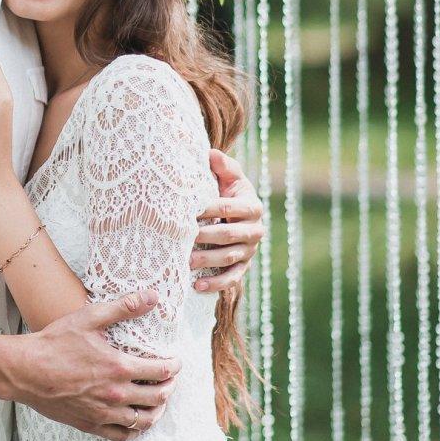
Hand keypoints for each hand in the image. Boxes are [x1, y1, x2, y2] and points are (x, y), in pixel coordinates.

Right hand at [7, 291, 179, 440]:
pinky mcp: (90, 425)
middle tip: (169, 379)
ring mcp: (104, 413)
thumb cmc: (55, 342)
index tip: (175, 361)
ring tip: (157, 401)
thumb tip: (151, 297)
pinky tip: (135, 420)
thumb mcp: (89, 318)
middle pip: (158, 398)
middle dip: (169, 387)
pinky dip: (134, 430)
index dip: (174, 366)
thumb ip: (123, 307)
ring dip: (157, 411)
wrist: (25, 370)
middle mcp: (116, 394)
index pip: (162, 371)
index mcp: (119, 368)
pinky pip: (122, 436)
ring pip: (143, 421)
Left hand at [190, 148, 263, 292]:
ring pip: (229, 257)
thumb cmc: (227, 190)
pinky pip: (232, 278)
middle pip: (229, 235)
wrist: (236, 211)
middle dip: (206, 237)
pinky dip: (216, 284)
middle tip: (184, 238)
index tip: (187, 210)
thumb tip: (211, 154)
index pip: (228, 207)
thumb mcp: (228, 176)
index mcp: (251, 206)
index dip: (208, 209)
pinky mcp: (243, 267)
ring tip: (186, 263)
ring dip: (207, 261)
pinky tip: (197, 286)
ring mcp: (250, 250)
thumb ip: (223, 166)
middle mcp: (255, 230)